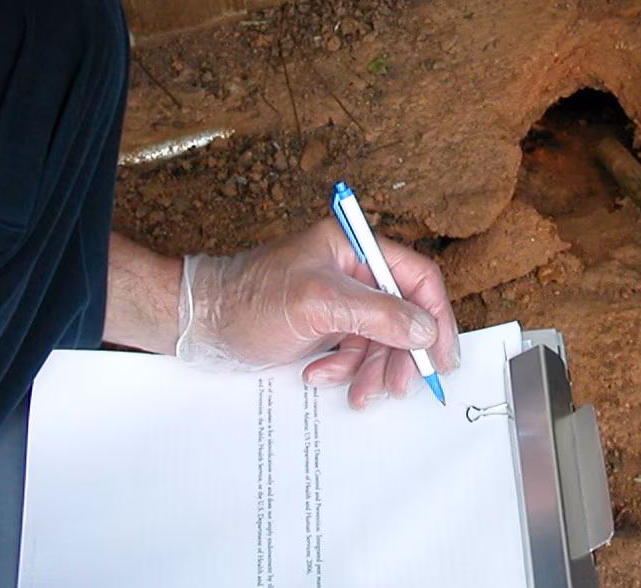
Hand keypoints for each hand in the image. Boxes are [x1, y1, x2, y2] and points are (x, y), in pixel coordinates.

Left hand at [176, 218, 460, 407]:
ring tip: (358, 392)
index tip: (441, 355)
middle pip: (403, 314)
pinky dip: (343, 370)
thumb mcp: (319, 305)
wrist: (200, 323)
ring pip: (379, 339)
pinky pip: (353, 352)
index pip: (416, 277)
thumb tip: (425, 330)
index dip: (436, 317)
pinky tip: (320, 375)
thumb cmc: (249, 300)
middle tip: (398, 385)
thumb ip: (378, 315)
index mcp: (354, 247)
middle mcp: (351, 270)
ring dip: (371, 369)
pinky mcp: (324, 325)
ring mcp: (338, 299)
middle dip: (400, 354)